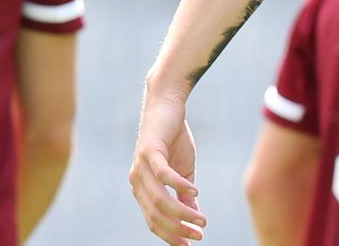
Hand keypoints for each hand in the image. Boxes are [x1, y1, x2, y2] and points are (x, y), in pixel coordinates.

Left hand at [129, 95, 205, 244]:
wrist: (167, 106)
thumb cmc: (174, 138)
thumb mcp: (183, 170)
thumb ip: (185, 194)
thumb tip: (194, 216)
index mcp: (143, 189)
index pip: (153, 220)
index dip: (171, 235)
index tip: (190, 245)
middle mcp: (137, 181)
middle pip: (156, 214)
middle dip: (178, 229)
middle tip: (199, 235)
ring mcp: (141, 167)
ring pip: (160, 199)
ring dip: (181, 213)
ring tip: (201, 220)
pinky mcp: (149, 151)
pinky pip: (163, 175)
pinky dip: (179, 186)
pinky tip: (196, 192)